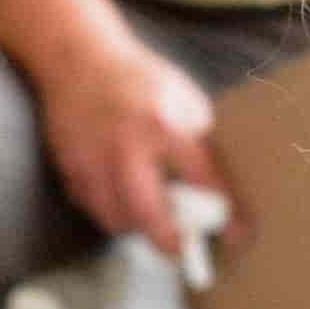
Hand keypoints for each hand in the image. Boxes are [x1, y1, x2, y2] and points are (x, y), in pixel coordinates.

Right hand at [28, 35, 222, 252]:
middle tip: (182, 250)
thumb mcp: (183, 97)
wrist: (77, 58)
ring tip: (150, 219)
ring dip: (137, 227)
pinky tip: (122, 198)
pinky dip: (110, 210)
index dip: (225, 214)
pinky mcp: (71, 169)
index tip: (238, 236)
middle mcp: (127, 148)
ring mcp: (94, 162)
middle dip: (170, 242)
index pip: (203, 181)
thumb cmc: (139, 78)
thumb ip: (198, 139)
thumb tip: (215, 188)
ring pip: (117, 219)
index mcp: (164, 125)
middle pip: (150, 215)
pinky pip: (93, 207)